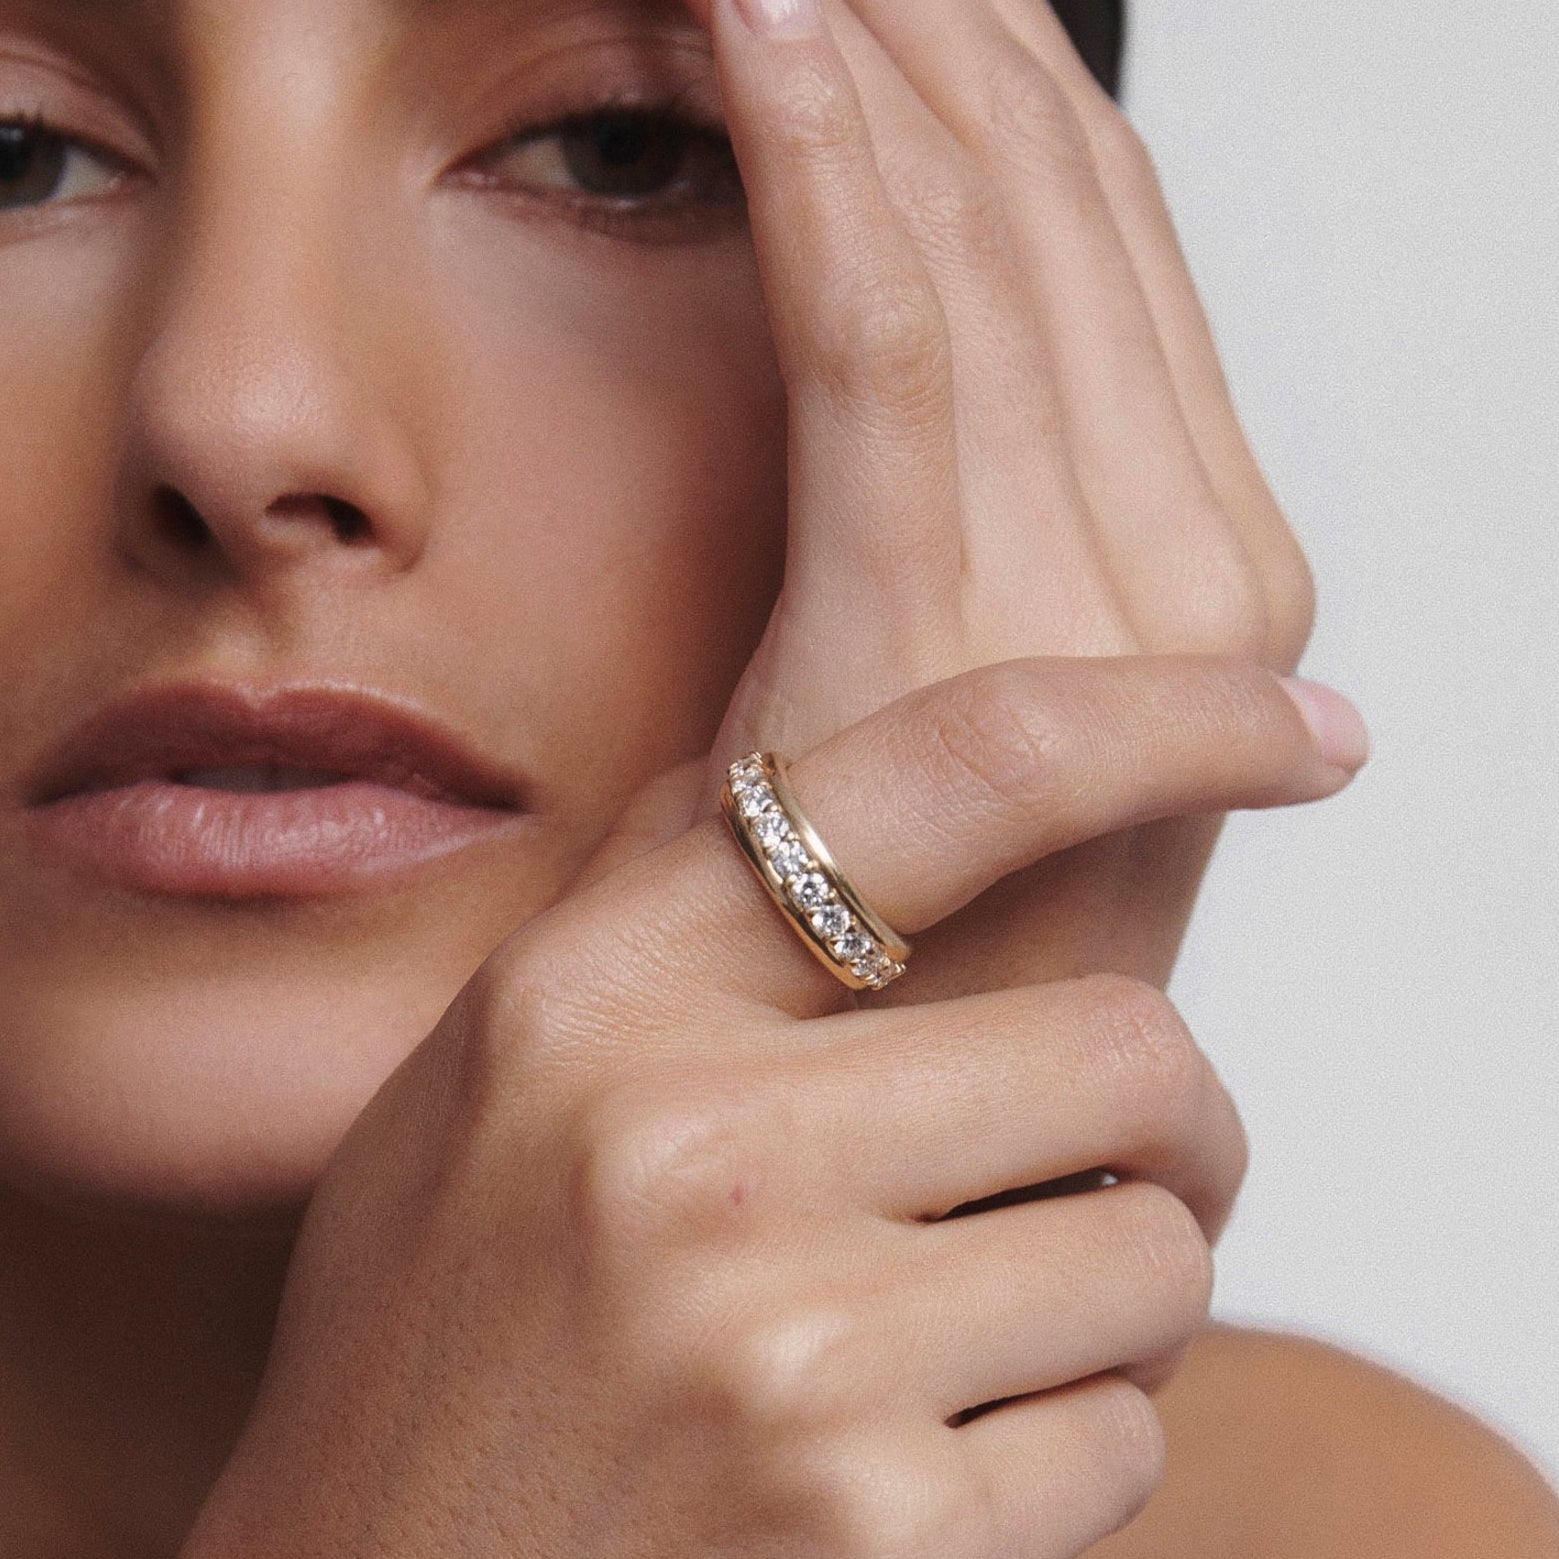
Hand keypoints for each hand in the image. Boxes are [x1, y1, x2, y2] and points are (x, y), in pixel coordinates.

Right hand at [180, 657, 1361, 1558]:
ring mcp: (786, 1350)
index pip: (960, 771)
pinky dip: (1071, 1450)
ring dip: (1113, 1300)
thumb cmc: (443, 1332)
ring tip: (973, 1339)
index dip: (1174, 717)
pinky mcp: (874, 1536)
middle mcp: (687, 1146)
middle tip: (1112, 1173)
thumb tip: (809, 757)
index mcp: (598, 991)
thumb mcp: (480, 1075)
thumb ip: (650, 907)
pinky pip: (1122, 1444)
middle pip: (1132, 1046)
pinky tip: (930, 1464)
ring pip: (1159, 1260)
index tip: (1310, 726)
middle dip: (1167, 1125)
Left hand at [600, 0, 1319, 999]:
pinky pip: (887, 334)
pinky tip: (745, 22)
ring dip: (874, 42)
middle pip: (1059, 198)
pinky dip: (817, 163)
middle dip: (930, 15)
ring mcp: (1109, 589)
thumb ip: (993, 543)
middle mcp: (1193, 556)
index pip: (1100, 237)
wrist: (898, 1135)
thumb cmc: (919, 941)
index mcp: (1208, 571)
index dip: (981, 66)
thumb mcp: (984, 726)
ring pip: (984, 229)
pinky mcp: (960, 625)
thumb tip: (908, 370)